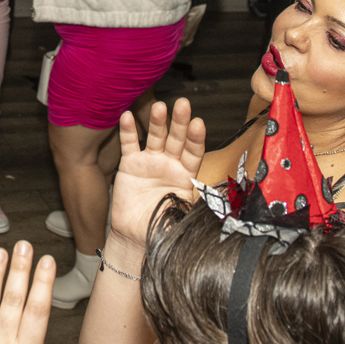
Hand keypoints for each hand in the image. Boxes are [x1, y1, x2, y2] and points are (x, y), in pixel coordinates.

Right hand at [111, 99, 204, 250]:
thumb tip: (217, 205)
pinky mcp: (129, 165)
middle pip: (177, 139)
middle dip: (179, 122)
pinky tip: (127, 115)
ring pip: (155, 136)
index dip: (196, 138)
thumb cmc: (163, 230)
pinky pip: (129, 144)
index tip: (198, 123)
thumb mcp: (184, 217)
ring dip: (157, 121)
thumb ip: (195, 206)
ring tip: (159, 106)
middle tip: (183, 104)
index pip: (194, 152)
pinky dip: (127, 130)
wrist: (136, 239)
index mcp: (187, 176)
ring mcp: (150, 162)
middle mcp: (170, 165)